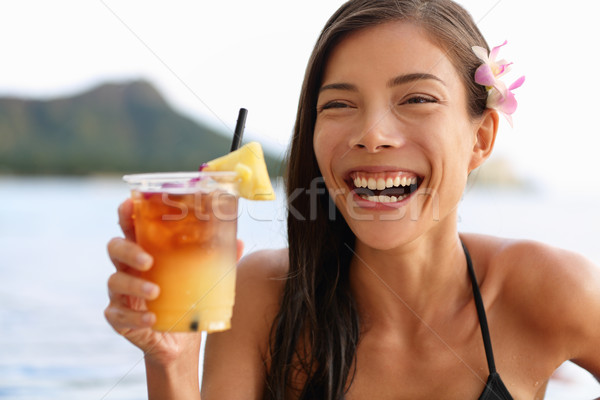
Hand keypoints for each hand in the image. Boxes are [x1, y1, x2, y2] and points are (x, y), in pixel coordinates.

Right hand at [104, 198, 243, 365]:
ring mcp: (120, 294)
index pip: (130, 227)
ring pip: (114, 282)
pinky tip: (152, 318)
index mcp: (146, 252)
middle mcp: (129, 269)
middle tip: (148, 260)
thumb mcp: (202, 278)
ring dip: (134, 285)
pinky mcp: (119, 318)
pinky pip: (117, 314)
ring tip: (156, 291)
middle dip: (128, 250)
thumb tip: (239, 242)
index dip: (126, 213)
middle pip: (114, 248)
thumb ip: (217, 260)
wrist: (178, 343)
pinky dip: (134, 316)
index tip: (129, 204)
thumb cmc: (186, 300)